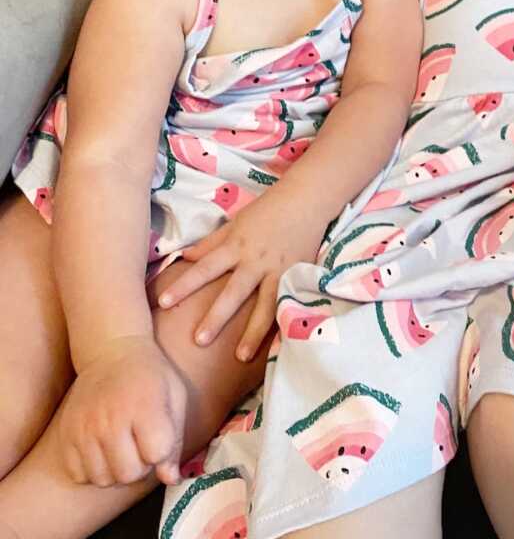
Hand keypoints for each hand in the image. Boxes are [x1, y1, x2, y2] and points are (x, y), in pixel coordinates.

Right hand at [59, 335, 186, 486]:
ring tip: (122, 447)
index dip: (161, 451)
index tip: (159, 435)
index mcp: (144, 406)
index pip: (156, 454)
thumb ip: (174, 440)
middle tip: (140, 444)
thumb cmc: (150, 377)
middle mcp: (111, 419)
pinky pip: (79, 475)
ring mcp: (85, 428)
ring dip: (116, 470)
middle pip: (129, 474)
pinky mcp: (66, 435)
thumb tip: (171, 479)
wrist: (112, 352)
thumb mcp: (175, 396)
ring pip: (103, 479)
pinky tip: (102, 449)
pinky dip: (93, 469)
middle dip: (141, 465)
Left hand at [158, 190, 323, 360]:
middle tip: (198, 340)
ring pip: (264, 305)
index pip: (205, 268)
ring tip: (240, 356)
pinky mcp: (297, 276)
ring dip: (252, 331)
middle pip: (233, 292)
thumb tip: (185, 257)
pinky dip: (282, 323)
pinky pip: (288, 303)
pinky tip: (278, 344)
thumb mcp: (237, 222)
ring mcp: (278, 271)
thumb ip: (212, 242)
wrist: (307, 199)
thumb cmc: (268, 209)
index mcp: (236, 245)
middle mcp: (255, 261)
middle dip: (216, 317)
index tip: (164, 303)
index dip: (184, 285)